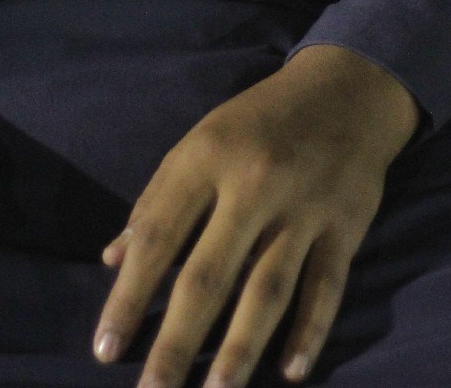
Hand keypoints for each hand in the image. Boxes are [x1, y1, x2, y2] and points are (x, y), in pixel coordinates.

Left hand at [91, 44, 417, 387]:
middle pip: (208, 275)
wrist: (345, 90)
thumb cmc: (258, 122)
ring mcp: (303, 207)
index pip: (158, 235)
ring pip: (267, 290)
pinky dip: (309, 332)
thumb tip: (114, 259)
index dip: (129, 295)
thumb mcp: (200, 141)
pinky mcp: (345, 227)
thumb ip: (158, 199)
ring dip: (239, 349)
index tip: (105, 350)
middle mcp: (252, 183)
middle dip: (176, 341)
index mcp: (206, 156)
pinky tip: (289, 374)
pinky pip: (325, 288)